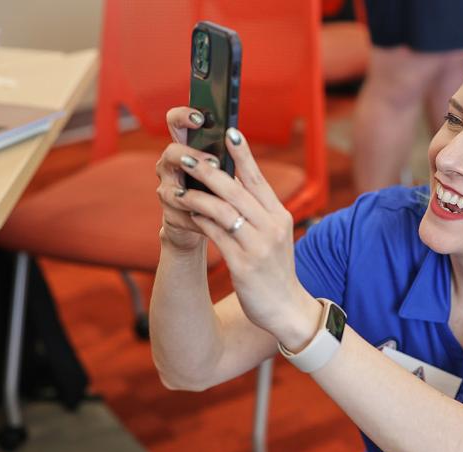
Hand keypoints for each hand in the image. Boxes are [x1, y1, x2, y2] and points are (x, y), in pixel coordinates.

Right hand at [154, 107, 213, 251]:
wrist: (205, 225)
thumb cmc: (217, 191)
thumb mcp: (223, 171)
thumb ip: (226, 156)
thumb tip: (236, 137)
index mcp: (184, 150)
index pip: (175, 123)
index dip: (183, 117)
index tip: (200, 118)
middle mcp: (169, 167)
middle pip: (170, 153)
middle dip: (191, 156)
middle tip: (214, 162)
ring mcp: (167, 192)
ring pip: (170, 189)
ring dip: (191, 192)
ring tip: (211, 195)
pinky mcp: (171, 217)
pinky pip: (181, 216)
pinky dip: (198, 219)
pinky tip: (214, 221)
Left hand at [163, 126, 319, 342]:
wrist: (285, 308)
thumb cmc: (274, 268)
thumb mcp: (274, 235)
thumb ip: (258, 210)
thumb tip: (233, 180)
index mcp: (280, 216)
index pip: (259, 179)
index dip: (243, 155)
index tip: (229, 132)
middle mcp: (272, 227)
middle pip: (237, 190)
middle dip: (209, 170)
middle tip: (187, 157)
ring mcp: (258, 246)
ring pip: (223, 210)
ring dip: (197, 196)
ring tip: (177, 189)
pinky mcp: (244, 264)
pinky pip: (215, 235)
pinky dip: (198, 221)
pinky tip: (185, 214)